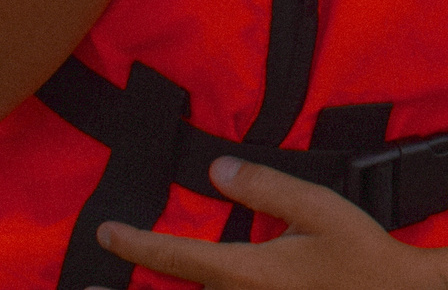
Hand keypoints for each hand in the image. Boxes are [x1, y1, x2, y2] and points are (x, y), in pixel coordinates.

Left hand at [95, 158, 444, 289]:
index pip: (174, 258)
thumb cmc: (362, 256)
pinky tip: (196, 287)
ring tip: (124, 286)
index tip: (104, 233)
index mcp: (246, 272)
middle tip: (86, 286)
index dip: (133, 244)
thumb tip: (217, 169)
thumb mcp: (319, 209)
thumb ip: (266, 187)